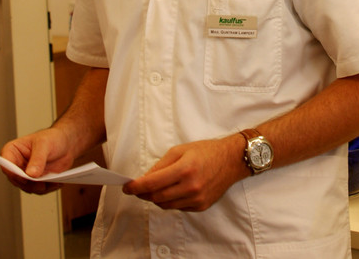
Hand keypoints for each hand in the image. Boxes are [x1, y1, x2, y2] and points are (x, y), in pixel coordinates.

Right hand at [0, 128, 74, 194]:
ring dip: (39, 188)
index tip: (25, 178)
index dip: (13, 173)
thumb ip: (38, 159)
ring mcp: (25, 173)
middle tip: (42, 184)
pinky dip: (47, 188)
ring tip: (52, 182)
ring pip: (27, 187)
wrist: (66, 143)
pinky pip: (38, 189)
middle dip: (29, 184)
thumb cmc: (52, 137)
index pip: (6, 164)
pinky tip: (56, 183)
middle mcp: (16, 164)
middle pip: (16, 179)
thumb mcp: (44, 144)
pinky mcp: (35, 180)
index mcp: (12, 150)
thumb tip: (31, 174)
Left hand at [123, 134, 246, 211]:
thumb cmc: (206, 151)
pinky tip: (173, 191)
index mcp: (184, 169)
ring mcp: (197, 198)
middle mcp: (191, 186)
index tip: (127, 187)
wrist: (231, 160)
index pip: (152, 183)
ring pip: (165, 205)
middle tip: (137, 189)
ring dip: (155, 198)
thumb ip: (161, 165)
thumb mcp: (180, 150)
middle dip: (143, 194)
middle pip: (157, 197)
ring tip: (154, 189)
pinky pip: (177, 207)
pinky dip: (170, 201)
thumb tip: (145, 178)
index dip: (136, 187)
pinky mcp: (201, 205)